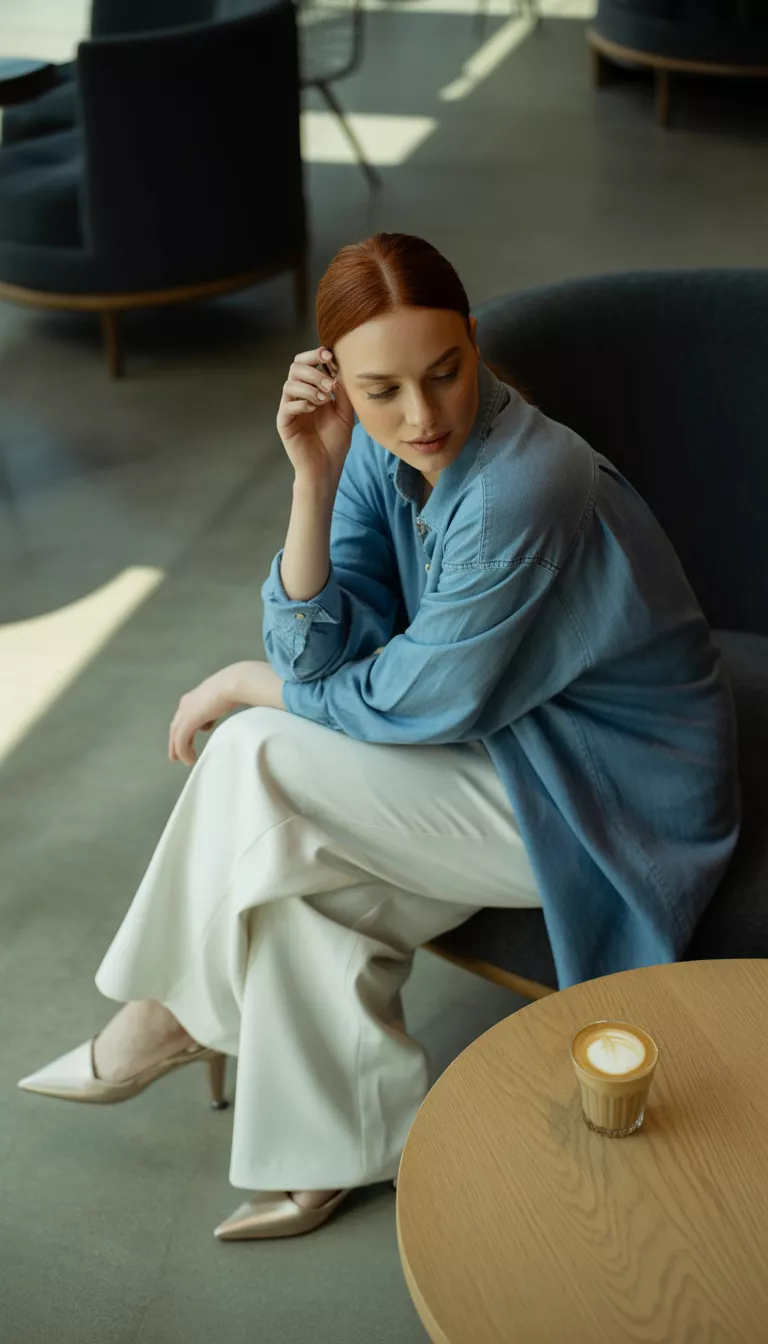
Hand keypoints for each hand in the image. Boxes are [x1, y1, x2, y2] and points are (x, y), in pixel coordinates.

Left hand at [168, 667, 238, 766]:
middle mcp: (185, 704)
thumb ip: (212, 712)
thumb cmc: (233, 688)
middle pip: (176, 726)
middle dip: (175, 742)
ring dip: (179, 749)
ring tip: (186, 761)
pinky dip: (184, 751)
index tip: (188, 742)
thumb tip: (207, 725)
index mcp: (193, 698)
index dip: (183, 730)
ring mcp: (185, 712)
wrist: (233, 684)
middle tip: (176, 756)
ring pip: (176, 735)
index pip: (183, 717)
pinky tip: (190, 760)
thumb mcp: (220, 701)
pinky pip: (181, 740)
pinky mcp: (189, 721)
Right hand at [277, 346, 354, 485]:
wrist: (326, 468)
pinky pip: (287, 406)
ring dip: (309, 387)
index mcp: (312, 390)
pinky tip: (313, 409)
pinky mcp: (284, 423)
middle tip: (329, 383)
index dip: (315, 355)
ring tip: (324, 399)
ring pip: (290, 384)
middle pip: (295, 368)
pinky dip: (301, 403)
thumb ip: (342, 391)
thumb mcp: (345, 413)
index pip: (307, 363)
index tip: (330, 355)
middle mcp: (299, 396)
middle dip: (313, 370)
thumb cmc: (335, 442)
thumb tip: (340, 368)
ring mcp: (290, 409)